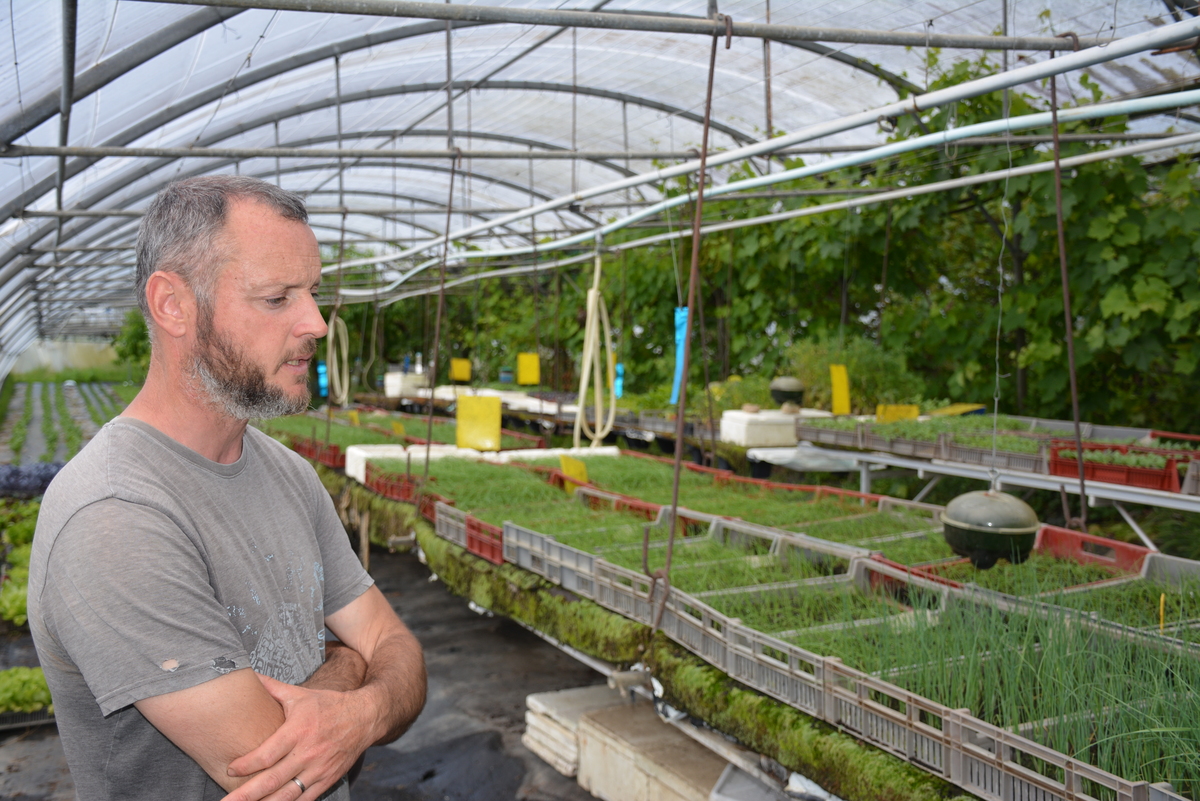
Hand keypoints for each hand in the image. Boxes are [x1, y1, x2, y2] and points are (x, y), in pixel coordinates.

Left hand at [220, 674, 374, 800]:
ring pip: (286, 796)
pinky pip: (304, 799)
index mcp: (298, 732)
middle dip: (246, 795)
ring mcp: (318, 770)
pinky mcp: (327, 780)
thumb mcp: (300, 694)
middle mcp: (307, 754)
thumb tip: (249, 675)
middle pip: (271, 780)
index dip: (245, 765)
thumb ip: (272, 688)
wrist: (365, 717)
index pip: (266, 755)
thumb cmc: (329, 705)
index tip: (230, 770)